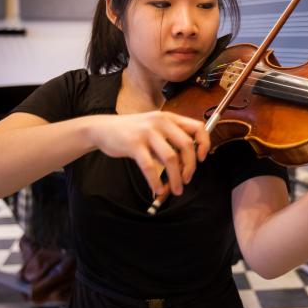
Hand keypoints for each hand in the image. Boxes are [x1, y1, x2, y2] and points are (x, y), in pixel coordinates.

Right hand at [87, 112, 209, 195]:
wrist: (103, 129)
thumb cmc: (132, 132)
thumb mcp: (155, 129)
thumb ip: (171, 142)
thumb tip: (187, 164)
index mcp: (169, 118)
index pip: (197, 127)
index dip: (205, 143)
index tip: (202, 158)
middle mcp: (160, 122)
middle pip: (187, 145)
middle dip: (190, 167)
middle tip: (187, 180)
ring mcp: (147, 132)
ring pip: (170, 158)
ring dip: (176, 178)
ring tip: (176, 189)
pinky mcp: (133, 144)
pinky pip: (149, 167)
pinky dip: (155, 181)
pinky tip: (157, 189)